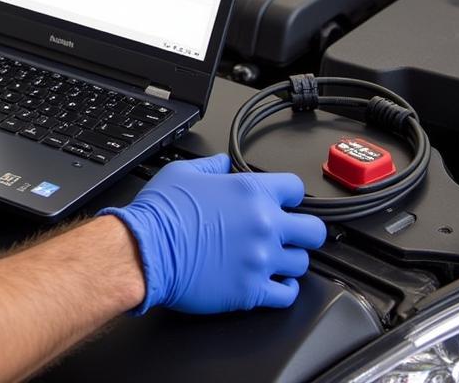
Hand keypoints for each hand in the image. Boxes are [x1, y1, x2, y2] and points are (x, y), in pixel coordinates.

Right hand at [100, 153, 326, 314]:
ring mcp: (260, 260)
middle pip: (313, 230)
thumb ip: (211, 166)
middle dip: (303, 231)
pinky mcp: (252, 291)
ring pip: (301, 263)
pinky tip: (273, 282)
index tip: (282, 202)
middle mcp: (263, 225)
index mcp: (250, 192)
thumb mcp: (183, 172)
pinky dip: (283, 289)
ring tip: (273, 258)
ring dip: (289, 260)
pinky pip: (287, 294)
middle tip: (289, 233)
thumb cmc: (161, 213)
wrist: (145, 250)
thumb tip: (222, 165)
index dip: (288, 195)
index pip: (295, 188)